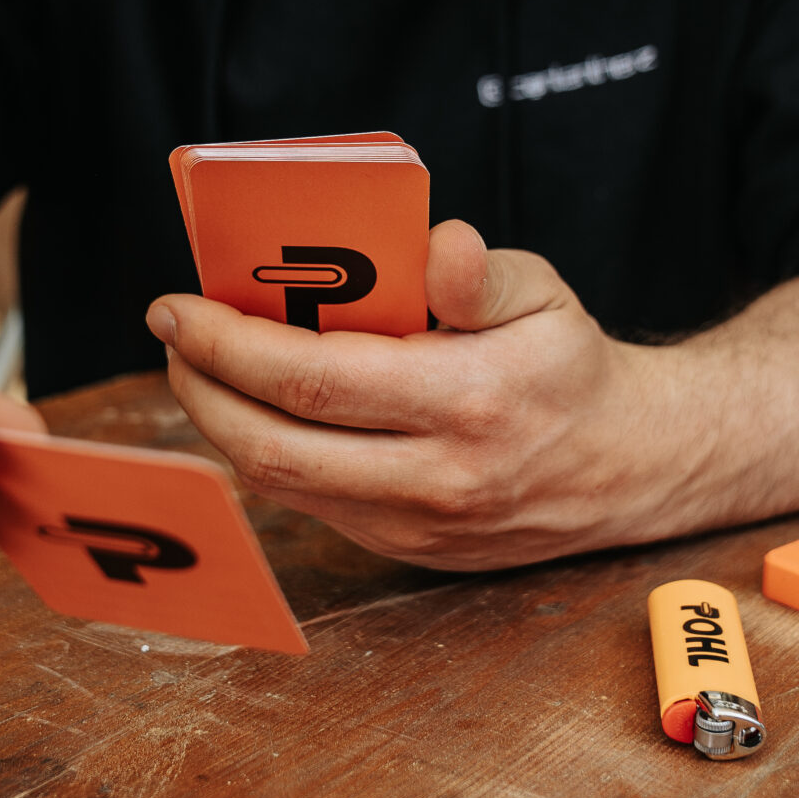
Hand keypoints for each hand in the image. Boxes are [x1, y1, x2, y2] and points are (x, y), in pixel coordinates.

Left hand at [146, 220, 679, 570]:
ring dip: (221, 423)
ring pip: (281, 485)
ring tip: (200, 367)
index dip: (228, 344)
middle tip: (171, 335)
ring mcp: (417, 526)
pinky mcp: (407, 551)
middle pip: (274, 446)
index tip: (178, 306)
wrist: (627, 465)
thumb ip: (479, 273)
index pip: (313, 379)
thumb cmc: (569, 366)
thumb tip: (437, 245)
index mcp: (468, 400)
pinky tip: (256, 408)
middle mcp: (437, 476)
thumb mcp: (541, 294)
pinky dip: (266, 453)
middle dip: (200, 388)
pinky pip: (311, 505)